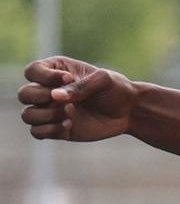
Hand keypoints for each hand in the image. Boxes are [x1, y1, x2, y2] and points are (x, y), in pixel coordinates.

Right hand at [18, 57, 139, 142]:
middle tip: (68, 102)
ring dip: (46, 116)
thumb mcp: (103, 81)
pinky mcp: (56, 129)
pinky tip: (69, 125)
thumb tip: (54, 96)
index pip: (32, 71)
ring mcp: (51, 111)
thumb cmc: (117, 89)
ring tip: (71, 114)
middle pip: (25, 94)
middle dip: (42, 98)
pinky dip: (48, 130)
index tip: (69, 79)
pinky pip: (36, 132)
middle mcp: (49, 90)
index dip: (45, 77)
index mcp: (56, 71)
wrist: (130, 112)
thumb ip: (80, 86)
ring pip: (28, 115)